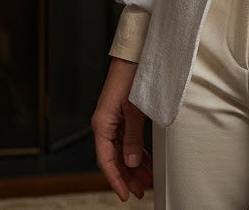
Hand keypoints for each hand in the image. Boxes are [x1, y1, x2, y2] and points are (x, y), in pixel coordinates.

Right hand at [92, 57, 153, 201]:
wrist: (135, 54)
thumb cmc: (131, 76)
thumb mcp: (134, 109)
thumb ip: (133, 136)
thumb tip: (131, 162)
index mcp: (102, 124)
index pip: (106, 160)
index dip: (116, 179)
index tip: (126, 194)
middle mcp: (105, 124)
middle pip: (114, 158)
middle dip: (127, 176)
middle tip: (141, 190)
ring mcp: (113, 120)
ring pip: (121, 150)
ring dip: (133, 165)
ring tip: (146, 179)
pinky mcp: (122, 115)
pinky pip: (127, 140)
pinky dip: (136, 151)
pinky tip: (144, 160)